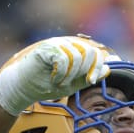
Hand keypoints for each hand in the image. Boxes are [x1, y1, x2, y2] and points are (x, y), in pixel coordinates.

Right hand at [0, 35, 114, 115]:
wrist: (25, 88)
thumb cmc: (47, 85)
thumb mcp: (74, 83)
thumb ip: (89, 76)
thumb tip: (107, 69)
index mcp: (76, 51)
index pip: (96, 52)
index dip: (97, 66)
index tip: (91, 81)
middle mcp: (67, 44)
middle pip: (89, 52)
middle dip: (83, 71)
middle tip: (70, 82)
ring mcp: (57, 44)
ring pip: (77, 56)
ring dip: (70, 75)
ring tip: (59, 81)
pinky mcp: (47, 47)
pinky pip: (64, 59)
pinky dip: (60, 73)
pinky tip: (53, 78)